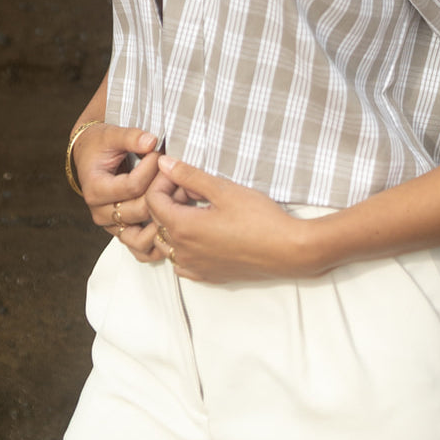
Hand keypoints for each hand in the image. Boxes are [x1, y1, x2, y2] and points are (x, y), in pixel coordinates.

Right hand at [74, 124, 163, 261]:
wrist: (91, 156)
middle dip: (161, 190)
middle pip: (140, 210)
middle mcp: (100, 212)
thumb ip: (131, 137)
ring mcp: (111, 226)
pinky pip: (140, 249)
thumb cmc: (101, 144)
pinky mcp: (122, 232)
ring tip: (180, 196)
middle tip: (176, 173)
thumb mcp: (112, 134)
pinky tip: (174, 224)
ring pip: (140, 236)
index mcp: (95, 189)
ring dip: (163, 218)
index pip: (132, 186)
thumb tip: (151, 141)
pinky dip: (158, 241)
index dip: (151, 169)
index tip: (159, 153)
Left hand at [145, 156, 308, 282]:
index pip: (152, 201)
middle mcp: (182, 252)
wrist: (287, 250)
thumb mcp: (223, 189)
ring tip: (200, 207)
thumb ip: (190, 176)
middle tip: (195, 187)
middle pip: (157, 220)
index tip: (182, 174)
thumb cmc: (259, 218)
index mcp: (182, 228)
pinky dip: (185, 244)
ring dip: (176, 222)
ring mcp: (194, 268)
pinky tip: (205, 231)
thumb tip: (165, 163)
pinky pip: (181, 261)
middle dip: (170, 199)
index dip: (163, 181)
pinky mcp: (207, 276)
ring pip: (167, 242)